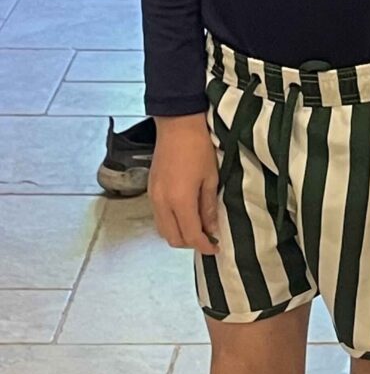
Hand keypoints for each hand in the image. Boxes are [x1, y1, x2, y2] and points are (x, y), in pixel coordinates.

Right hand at [149, 113, 219, 253]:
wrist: (177, 125)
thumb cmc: (199, 148)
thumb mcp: (211, 177)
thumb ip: (209, 206)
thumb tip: (212, 228)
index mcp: (180, 201)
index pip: (191, 235)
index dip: (204, 246)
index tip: (216, 248)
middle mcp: (162, 204)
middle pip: (173, 239)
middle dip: (191, 244)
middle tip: (208, 238)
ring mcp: (153, 198)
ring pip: (163, 231)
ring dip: (180, 235)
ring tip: (198, 228)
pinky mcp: (150, 190)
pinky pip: (158, 218)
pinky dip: (171, 224)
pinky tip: (185, 216)